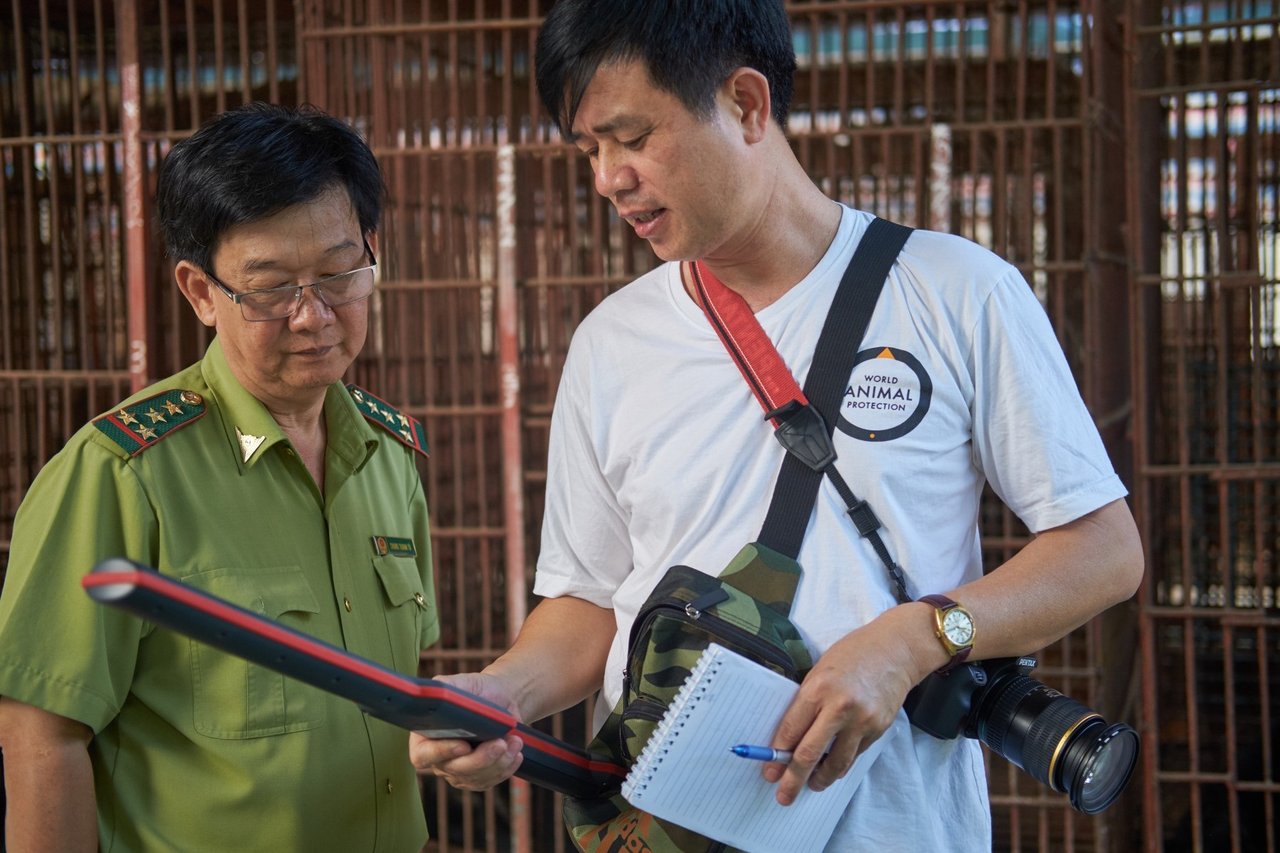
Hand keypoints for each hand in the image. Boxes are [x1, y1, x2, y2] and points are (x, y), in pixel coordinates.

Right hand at [408, 672, 524, 790]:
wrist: (501, 701)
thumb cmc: (478, 690)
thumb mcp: (461, 684)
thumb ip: (444, 689)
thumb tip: (435, 694)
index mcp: (425, 735)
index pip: (422, 754)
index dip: (440, 752)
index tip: (464, 745)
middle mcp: (438, 758)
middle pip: (454, 769)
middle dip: (481, 758)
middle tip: (500, 743)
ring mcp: (457, 771)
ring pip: (475, 778)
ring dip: (499, 762)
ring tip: (515, 741)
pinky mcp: (476, 778)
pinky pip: (488, 781)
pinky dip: (505, 768)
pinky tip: (515, 753)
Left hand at [763, 606, 928, 804]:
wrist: (895, 650)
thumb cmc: (852, 655)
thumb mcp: (819, 671)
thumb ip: (806, 703)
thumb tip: (790, 738)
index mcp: (818, 689)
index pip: (790, 730)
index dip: (777, 754)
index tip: (769, 771)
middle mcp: (840, 708)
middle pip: (810, 754)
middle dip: (793, 779)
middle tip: (783, 795)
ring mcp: (861, 722)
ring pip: (836, 763)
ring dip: (820, 779)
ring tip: (810, 786)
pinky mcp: (878, 730)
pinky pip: (854, 756)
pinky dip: (841, 765)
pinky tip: (832, 769)